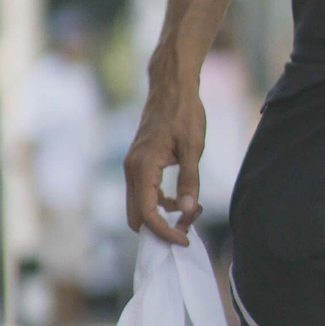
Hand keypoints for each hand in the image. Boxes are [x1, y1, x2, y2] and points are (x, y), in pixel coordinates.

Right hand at [124, 65, 205, 247]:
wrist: (171, 86)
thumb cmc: (184, 112)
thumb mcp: (193, 147)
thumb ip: (190, 181)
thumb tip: (188, 211)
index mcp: (143, 168)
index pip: (147, 214)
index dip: (165, 232)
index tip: (185, 239)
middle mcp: (131, 170)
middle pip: (137, 217)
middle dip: (161, 227)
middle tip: (189, 224)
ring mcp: (132, 167)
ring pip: (139, 207)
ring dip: (161, 215)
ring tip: (190, 208)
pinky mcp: (137, 165)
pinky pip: (143, 194)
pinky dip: (159, 203)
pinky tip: (180, 198)